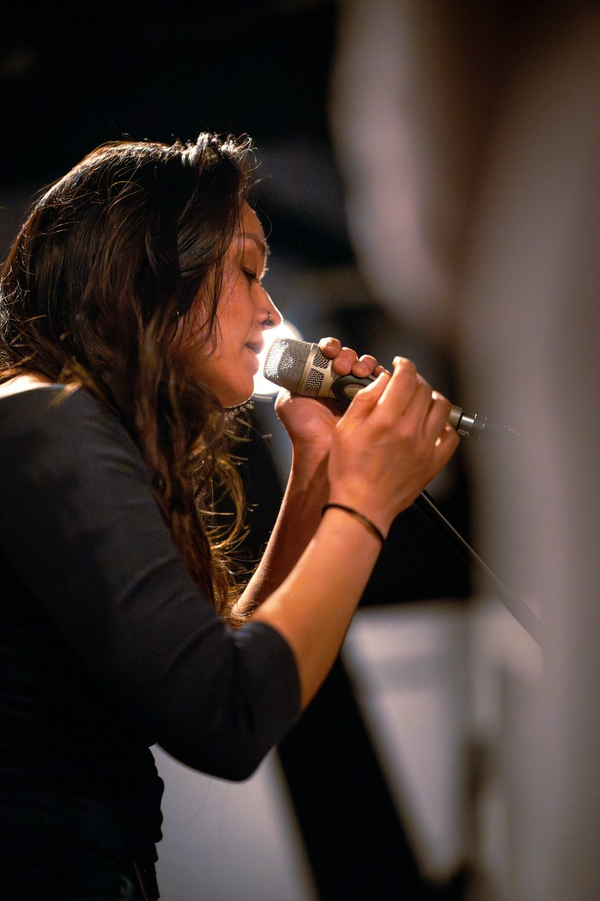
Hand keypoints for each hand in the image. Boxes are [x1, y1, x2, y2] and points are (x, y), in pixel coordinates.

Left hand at [274, 336, 385, 455]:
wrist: (322, 451)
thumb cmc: (303, 430)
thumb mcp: (288, 400)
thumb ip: (291, 379)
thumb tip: (292, 363)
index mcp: (320, 379)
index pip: (329, 353)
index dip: (331, 347)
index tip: (328, 352)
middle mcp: (340, 383)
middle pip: (350, 357)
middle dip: (347, 356)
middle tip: (342, 367)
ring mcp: (358, 392)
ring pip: (367, 366)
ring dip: (363, 363)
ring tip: (357, 372)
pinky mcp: (375, 402)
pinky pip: (382, 381)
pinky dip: (380, 374)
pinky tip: (374, 377)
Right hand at [327, 356, 459, 535]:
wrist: (361, 506)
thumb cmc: (348, 471)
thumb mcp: (344, 429)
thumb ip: (364, 400)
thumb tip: (382, 381)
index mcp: (386, 419)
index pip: (406, 377)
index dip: (404, 364)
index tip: (400, 364)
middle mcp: (409, 430)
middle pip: (424, 389)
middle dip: (415, 379)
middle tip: (406, 383)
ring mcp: (425, 447)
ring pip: (441, 407)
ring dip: (432, 397)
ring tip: (421, 400)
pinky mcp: (433, 463)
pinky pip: (450, 436)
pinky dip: (445, 425)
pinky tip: (433, 425)